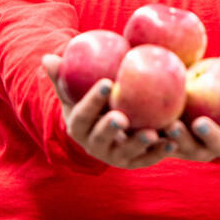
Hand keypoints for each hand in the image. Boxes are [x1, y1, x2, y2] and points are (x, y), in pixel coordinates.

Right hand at [42, 53, 174, 168]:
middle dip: (110, 129)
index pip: (82, 115)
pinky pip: (147, 158)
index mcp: (78, 127)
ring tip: (152, 133)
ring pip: (125, 152)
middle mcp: (94, 145)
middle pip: (100, 139)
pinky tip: (172, 141)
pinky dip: (159, 151)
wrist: (108, 128)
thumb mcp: (76, 90)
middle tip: (122, 117)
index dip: (92, 101)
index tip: (106, 83)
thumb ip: (63, 76)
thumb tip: (48, 57)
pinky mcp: (134, 162)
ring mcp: (115, 156)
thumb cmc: (93, 101)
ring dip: (138, 143)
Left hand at [160, 55, 219, 161]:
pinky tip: (152, 129)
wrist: (193, 102)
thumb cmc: (218, 84)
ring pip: (194, 150)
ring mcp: (202, 150)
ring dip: (183, 140)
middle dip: (212, 135)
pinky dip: (162, 141)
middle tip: (199, 122)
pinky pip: (171, 149)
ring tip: (171, 125)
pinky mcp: (180, 151)